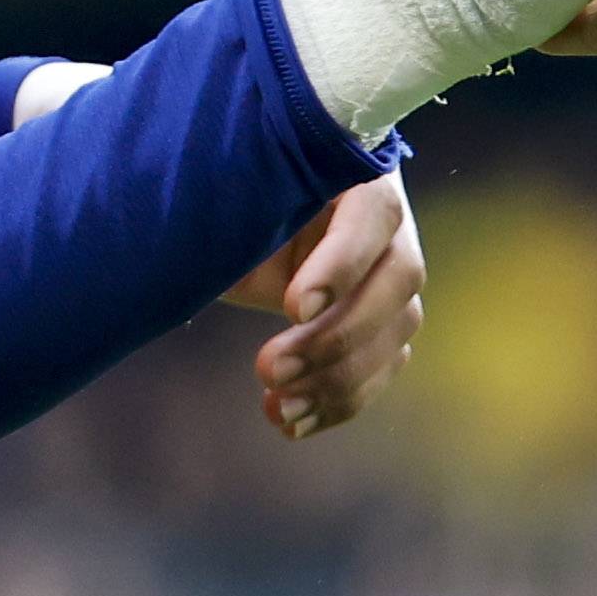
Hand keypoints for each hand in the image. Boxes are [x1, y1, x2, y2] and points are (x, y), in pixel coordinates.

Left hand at [224, 172, 420, 438]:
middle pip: (396, 282)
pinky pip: (378, 369)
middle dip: (335, 336)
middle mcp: (388, 222)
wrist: (238, 213)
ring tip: (279, 409)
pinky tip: (290, 423)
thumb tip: (199, 238)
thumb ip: (233, 205)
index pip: (372, 214)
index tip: (291, 308)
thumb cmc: (231, 189)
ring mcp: (391, 276)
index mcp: (356, 172)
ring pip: (395, 333)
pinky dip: (338, 403)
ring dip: (339, 381)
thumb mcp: (228, 190)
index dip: (341, 264)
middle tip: (268, 369)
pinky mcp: (381, 324)